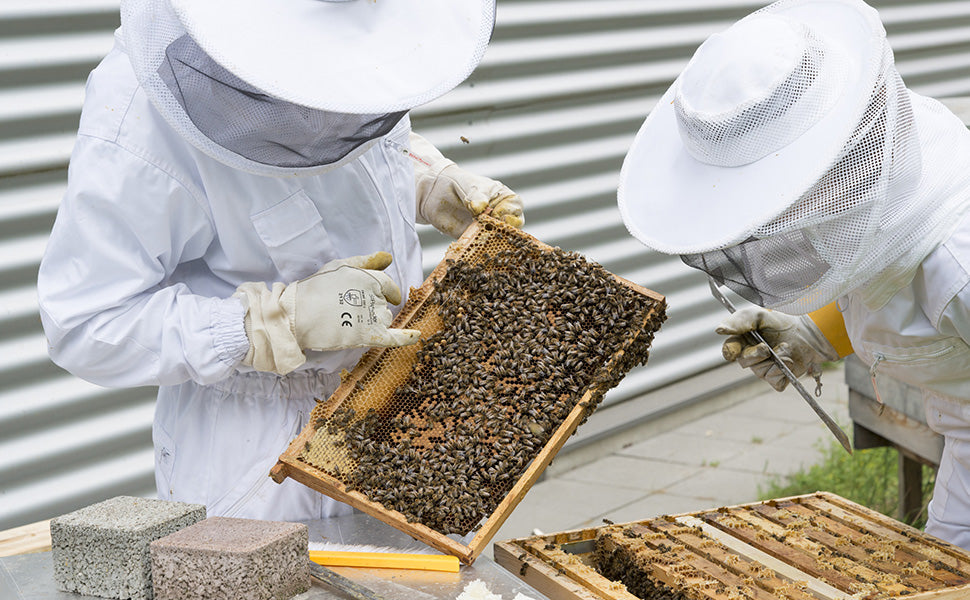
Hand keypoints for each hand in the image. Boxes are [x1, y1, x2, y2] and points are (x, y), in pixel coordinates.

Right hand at [234, 252, 420, 374]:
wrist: (295, 314)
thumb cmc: (314, 289)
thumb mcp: (339, 267)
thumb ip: (366, 262)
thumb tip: (388, 257)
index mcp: (367, 276)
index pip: (388, 286)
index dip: (387, 293)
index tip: (387, 297)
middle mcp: (373, 294)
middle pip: (385, 305)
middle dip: (374, 308)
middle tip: (350, 312)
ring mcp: (371, 315)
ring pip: (385, 320)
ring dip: (374, 323)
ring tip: (349, 322)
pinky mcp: (367, 334)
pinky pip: (393, 337)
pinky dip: (406, 337)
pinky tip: (416, 336)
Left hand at [409, 131, 523, 237]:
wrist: (436, 194)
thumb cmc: (458, 183)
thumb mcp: (470, 185)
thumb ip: (476, 196)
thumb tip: (479, 208)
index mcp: (504, 199)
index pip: (515, 208)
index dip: (510, 213)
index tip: (496, 213)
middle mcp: (500, 216)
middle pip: (512, 228)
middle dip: (505, 230)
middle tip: (491, 227)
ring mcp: (488, 229)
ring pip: (499, 240)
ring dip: (493, 242)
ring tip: (480, 238)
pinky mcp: (476, 240)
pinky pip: (482, 247)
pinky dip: (479, 249)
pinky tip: (473, 247)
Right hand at [715, 307, 837, 390]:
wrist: (809, 332)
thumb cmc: (782, 322)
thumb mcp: (759, 315)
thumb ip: (739, 321)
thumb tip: (719, 330)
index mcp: (743, 341)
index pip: (729, 350)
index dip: (729, 352)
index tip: (733, 352)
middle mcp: (751, 357)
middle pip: (744, 362)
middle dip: (756, 355)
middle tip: (767, 348)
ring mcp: (764, 369)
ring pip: (760, 372)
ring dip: (775, 359)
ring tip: (786, 348)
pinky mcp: (778, 378)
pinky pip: (774, 381)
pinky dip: (783, 370)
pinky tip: (790, 360)